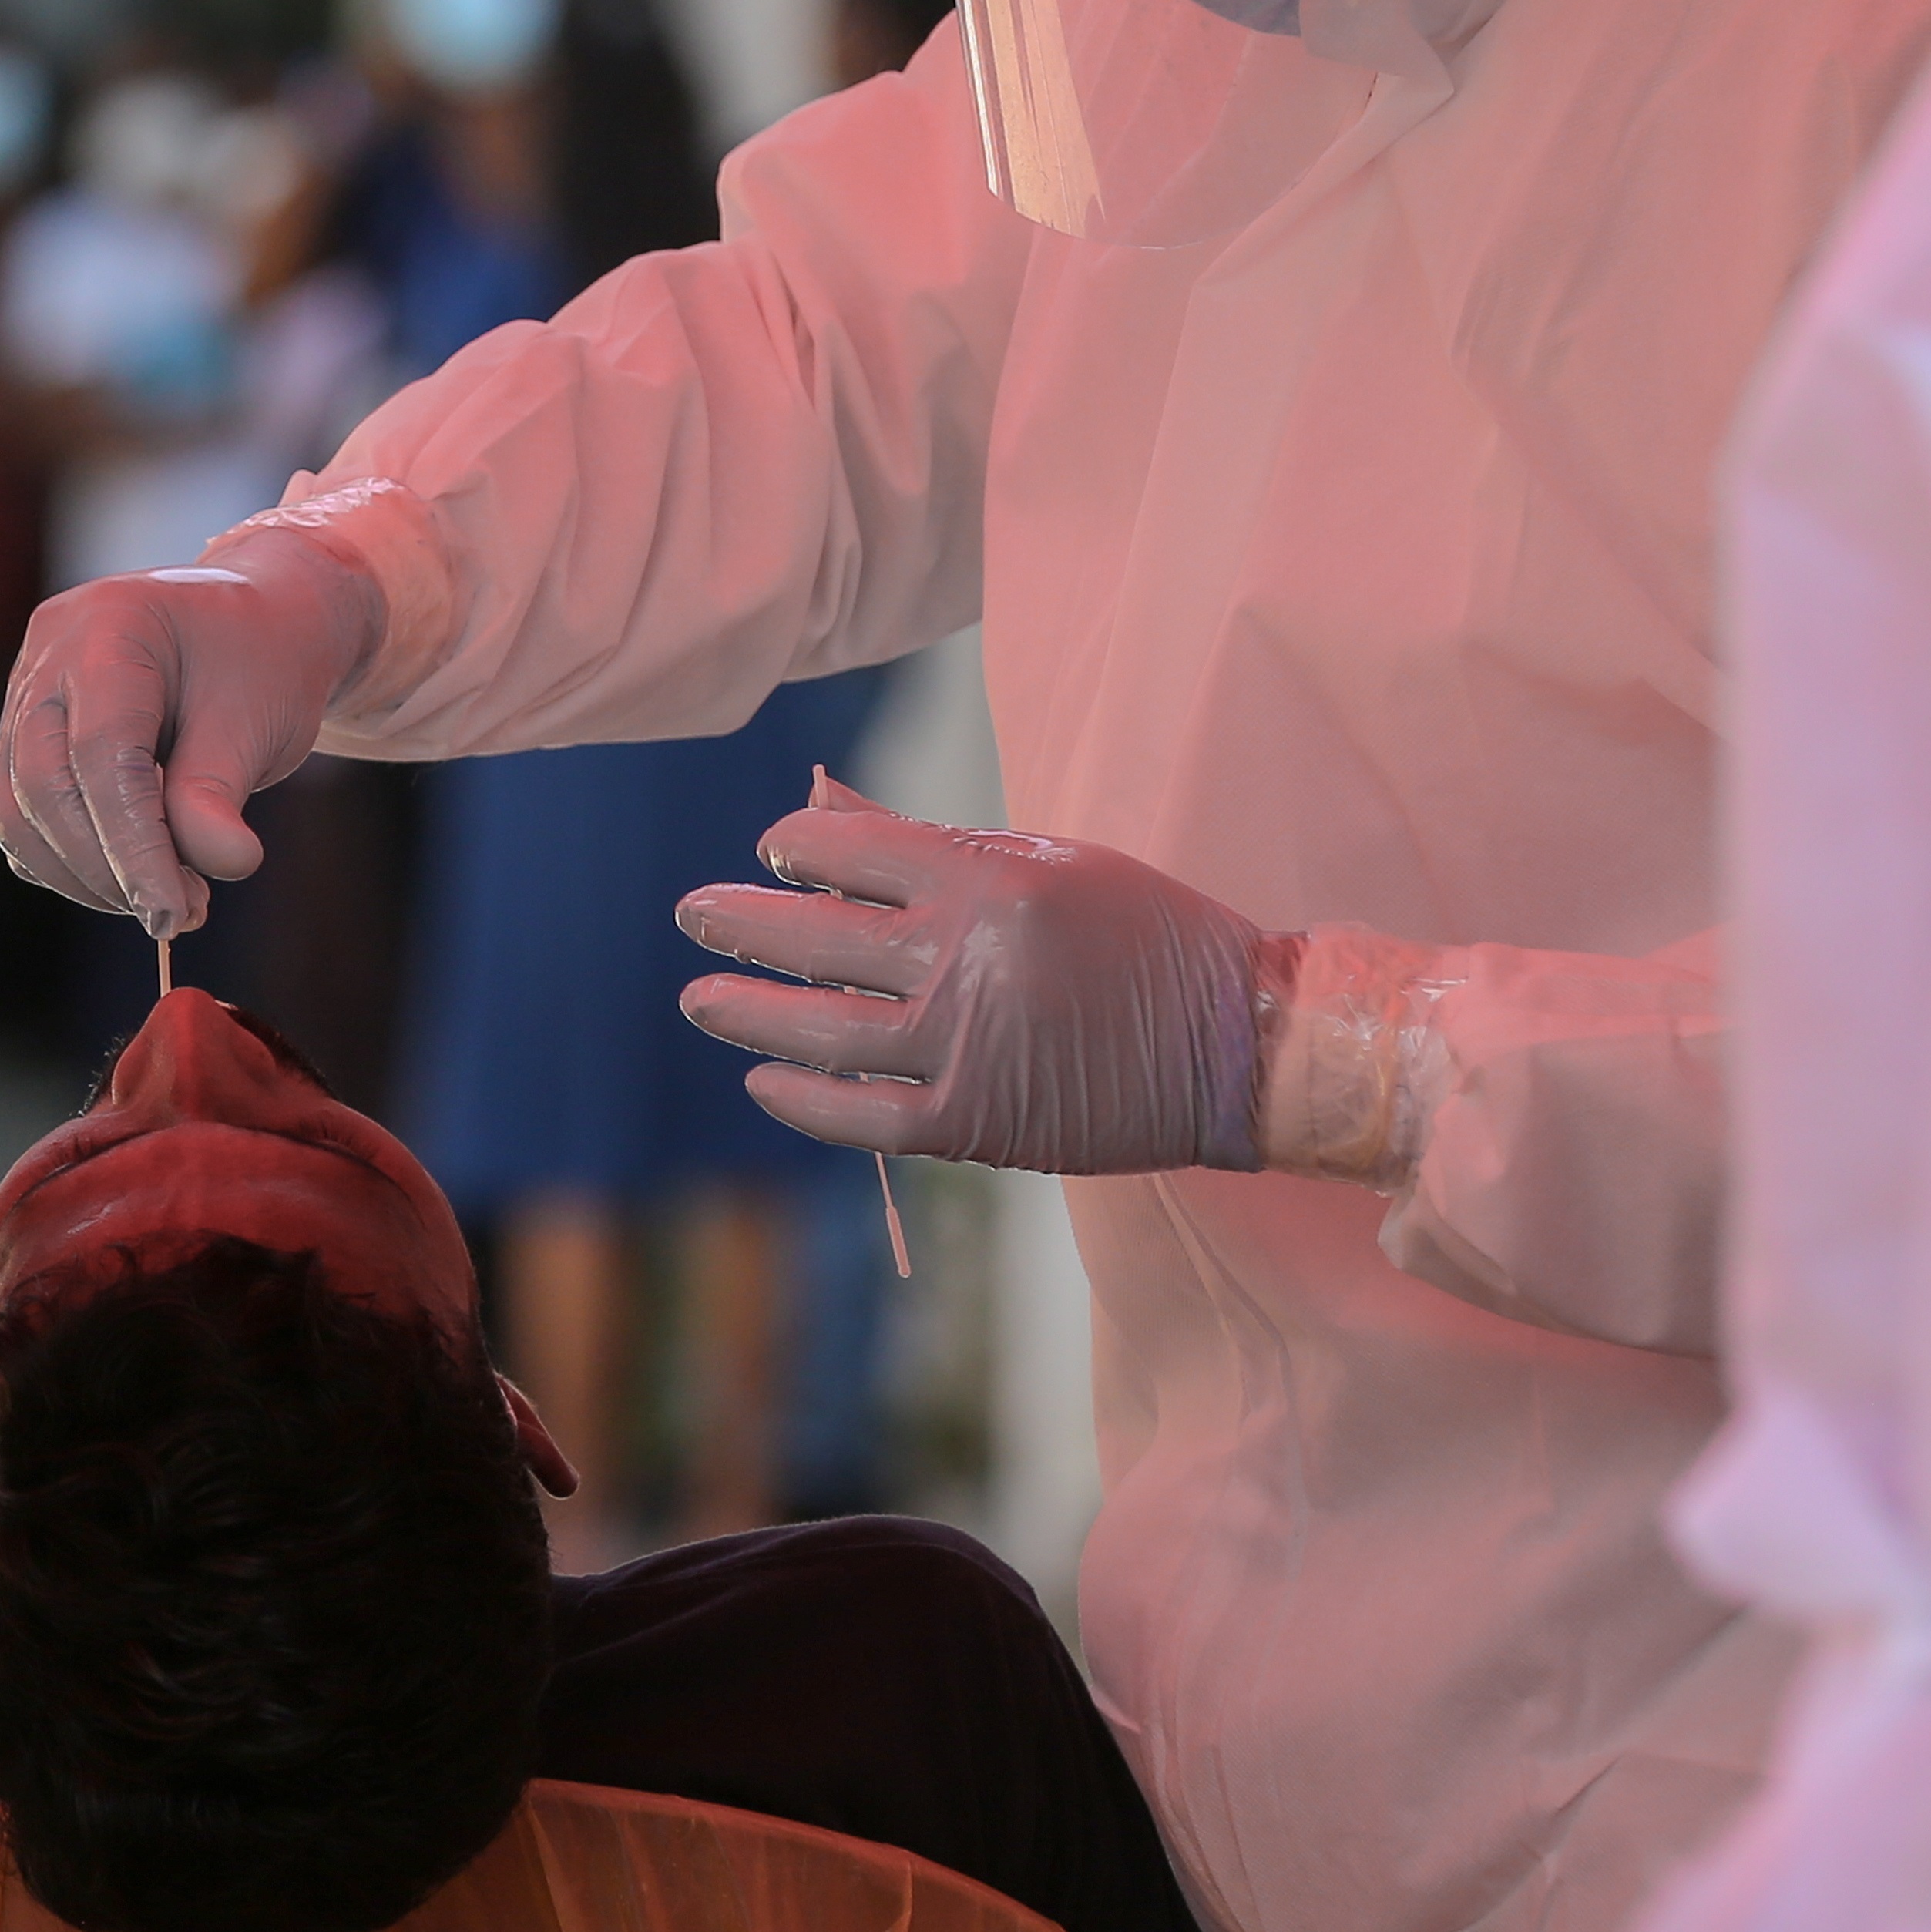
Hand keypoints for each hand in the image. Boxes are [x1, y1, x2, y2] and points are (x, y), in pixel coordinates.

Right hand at [0, 527, 383, 934]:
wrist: (258, 624)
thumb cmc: (262, 663)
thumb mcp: (259, 722)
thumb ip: (213, 801)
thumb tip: (178, 901)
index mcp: (112, 624)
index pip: (102, 753)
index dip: (133, 844)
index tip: (173, 912)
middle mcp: (51, 653)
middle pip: (45, 785)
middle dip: (106, 869)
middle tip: (177, 915)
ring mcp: (26, 692)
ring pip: (20, 811)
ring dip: (87, 877)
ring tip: (168, 900)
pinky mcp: (22, 735)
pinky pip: (23, 817)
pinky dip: (71, 863)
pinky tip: (135, 874)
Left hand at [674, 775, 1269, 1173]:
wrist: (1238, 1041)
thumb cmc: (1143, 934)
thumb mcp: (1050, 860)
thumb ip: (936, 847)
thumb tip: (827, 810)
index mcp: (986, 880)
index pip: (847, 851)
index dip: (793, 848)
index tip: (773, 854)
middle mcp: (965, 958)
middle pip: (815, 937)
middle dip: (738, 922)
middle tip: (692, 915)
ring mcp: (967, 1045)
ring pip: (821, 1031)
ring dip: (748, 1011)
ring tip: (702, 997)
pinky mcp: (978, 1120)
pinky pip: (864, 1118)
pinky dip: (806, 1101)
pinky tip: (765, 1080)